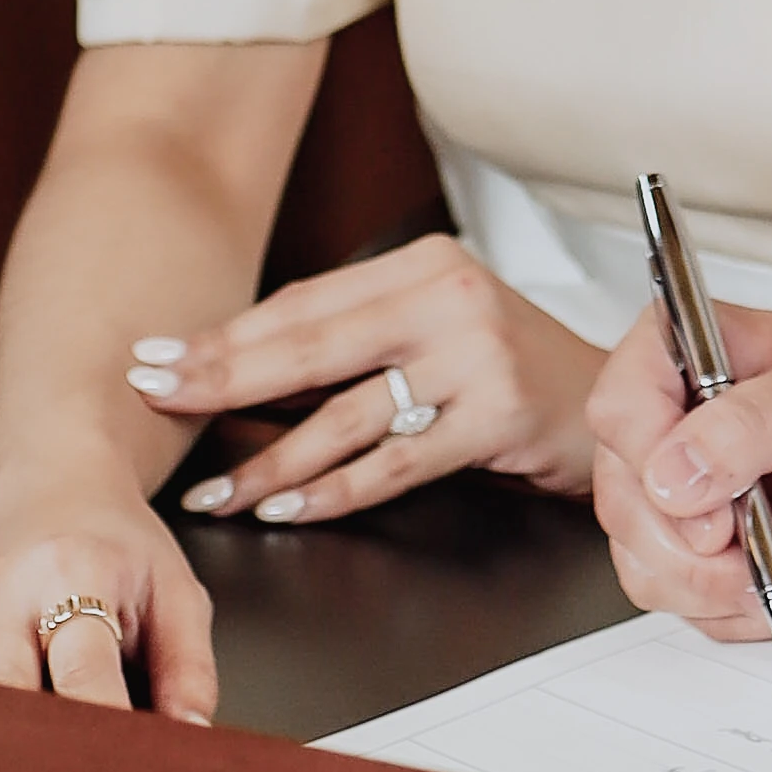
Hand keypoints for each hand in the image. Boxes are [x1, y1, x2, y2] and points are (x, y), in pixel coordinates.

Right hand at [0, 470, 220, 722]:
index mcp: (74, 572)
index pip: (82, 672)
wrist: (54, 489)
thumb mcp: (175, 589)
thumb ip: (189, 667)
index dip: (100, 732)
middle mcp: (4, 590)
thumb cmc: (119, 548)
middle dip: (36, 756)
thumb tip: (191, 736)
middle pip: (6, 695)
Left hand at [125, 235, 598, 522]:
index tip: (158, 356)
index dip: (225, 335)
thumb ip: (357, 338)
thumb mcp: (439, 329)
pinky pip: (395, 462)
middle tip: (155, 397)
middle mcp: (448, 298)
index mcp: (423, 265)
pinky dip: (335, 489)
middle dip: (222, 378)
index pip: (303, 303)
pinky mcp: (498, 416)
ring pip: (346, 413)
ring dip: (269, 458)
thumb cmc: (512, 371)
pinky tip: (288, 506)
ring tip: (214, 491)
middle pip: (312, 346)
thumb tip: (239, 363)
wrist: (616, 400)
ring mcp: (476, 356)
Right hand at [595, 268, 771, 642]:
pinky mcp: (711, 556)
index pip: (620, 413)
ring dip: (742, 591)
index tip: (715, 516)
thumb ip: (746, 427)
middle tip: (769, 555)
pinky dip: (763, 611)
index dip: (653, 474)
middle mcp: (668, 427)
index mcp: (681, 356)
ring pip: (654, 573)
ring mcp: (684, 498)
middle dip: (703, 558)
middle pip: (626, 510)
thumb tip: (669, 476)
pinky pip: (700, 609)